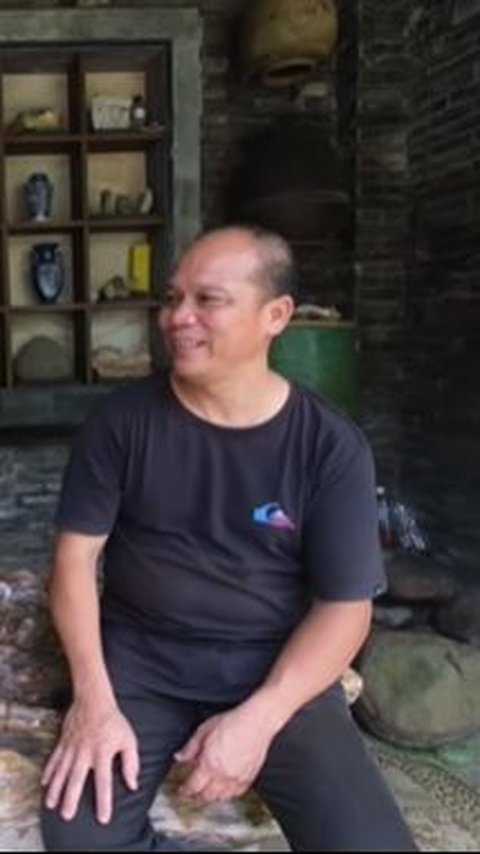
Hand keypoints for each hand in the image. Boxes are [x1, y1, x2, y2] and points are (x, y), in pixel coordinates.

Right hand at [41, 699, 138, 823]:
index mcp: (103, 753)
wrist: (93, 699)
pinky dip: (49, 771)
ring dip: (56, 789)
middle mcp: (85, 752)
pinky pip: (55, 758)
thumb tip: (133, 784)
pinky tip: (44, 783)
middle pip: (76, 779)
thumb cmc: (113, 721)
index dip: (104, 800)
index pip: (104, 781)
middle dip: (71, 798)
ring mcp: (72, 747)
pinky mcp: (64, 742)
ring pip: (62, 772)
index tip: (102, 817)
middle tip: (67, 815)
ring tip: (51, 804)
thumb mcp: (128, 740)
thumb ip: (131, 763)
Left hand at [174, 704, 273, 803]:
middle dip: (197, 796)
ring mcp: (237, 778)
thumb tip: (180, 756)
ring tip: (207, 793)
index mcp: (209, 764)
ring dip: (212, 797)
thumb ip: (191, 746)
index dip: (185, 790)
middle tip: (193, 794)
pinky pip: (236, 793)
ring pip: (221, 797)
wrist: (257, 722)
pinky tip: (226, 790)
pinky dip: (229, 794)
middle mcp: (223, 775)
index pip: (193, 786)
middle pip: (206, 795)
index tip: (183, 790)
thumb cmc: (234, 722)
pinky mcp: (249, 777)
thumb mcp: (205, 729)